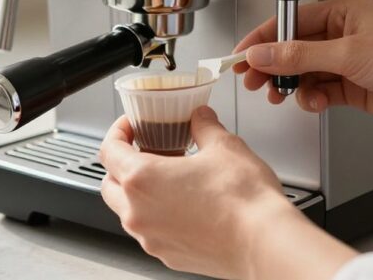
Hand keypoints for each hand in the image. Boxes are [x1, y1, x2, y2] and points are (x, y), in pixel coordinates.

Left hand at [99, 107, 355, 278]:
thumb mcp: (224, 145)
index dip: (118, 132)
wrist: (264, 243)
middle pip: (110, 184)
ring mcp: (151, 238)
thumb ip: (204, 126)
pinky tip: (184, 203)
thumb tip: (200, 117)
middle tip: (147, 150)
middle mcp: (138, 213)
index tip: (131, 126)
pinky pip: (151, 231)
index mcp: (142, 179)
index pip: (108, 150)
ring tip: (170, 176)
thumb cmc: (243, 200)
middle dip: (122, 165)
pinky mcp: (167, 255)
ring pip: (128, 211)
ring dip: (139, 192)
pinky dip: (157, 215)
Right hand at [234, 0, 372, 133]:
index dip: (262, 39)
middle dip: (272, 66)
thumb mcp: (348, 54)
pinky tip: (314, 103)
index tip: (241, 55)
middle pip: (293, 48)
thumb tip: (263, 54)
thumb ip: (299, 56)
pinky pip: (321, 91)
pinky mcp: (355, 88)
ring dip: (292, 86)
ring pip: (305, 73)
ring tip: (282, 96)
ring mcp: (349, 63)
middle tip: (253, 81)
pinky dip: (312, 99)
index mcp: (343, 12)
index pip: (290, 22)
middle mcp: (344, 35)